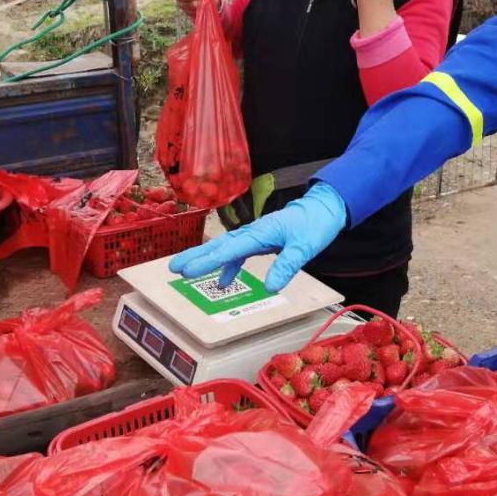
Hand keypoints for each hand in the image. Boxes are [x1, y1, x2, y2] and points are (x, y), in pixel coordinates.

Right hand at [168, 183, 347, 291]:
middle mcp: (252, 232)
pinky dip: (228, 266)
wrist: (324, 208)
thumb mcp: (304, 247)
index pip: (228, 250)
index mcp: (259, 233)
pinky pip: (238, 253)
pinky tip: (223, 281)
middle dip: (195, 257)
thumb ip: (286, 265)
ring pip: (225, 248)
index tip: (188, 272)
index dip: (207, 262)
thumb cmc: (314, 225)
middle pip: (218, 246)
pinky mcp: (261, 240)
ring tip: (185, 272)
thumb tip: (269, 287)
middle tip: (173, 268)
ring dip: (206, 260)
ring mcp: (255, 236)